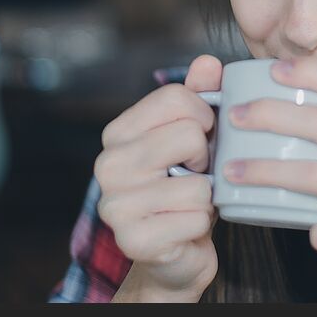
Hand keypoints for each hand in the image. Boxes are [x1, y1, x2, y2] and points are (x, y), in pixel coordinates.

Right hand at [94, 54, 222, 300]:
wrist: (173, 254)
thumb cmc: (185, 189)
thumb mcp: (194, 139)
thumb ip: (200, 98)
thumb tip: (208, 63)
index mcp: (118, 133)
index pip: (176, 97)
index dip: (204, 118)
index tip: (200, 140)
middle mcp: (108, 164)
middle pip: (189, 134)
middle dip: (207, 159)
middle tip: (194, 176)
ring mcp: (116, 204)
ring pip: (198, 182)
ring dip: (206, 197)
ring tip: (188, 203)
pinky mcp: (133, 240)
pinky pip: (197, 217)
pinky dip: (201, 224)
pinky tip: (184, 228)